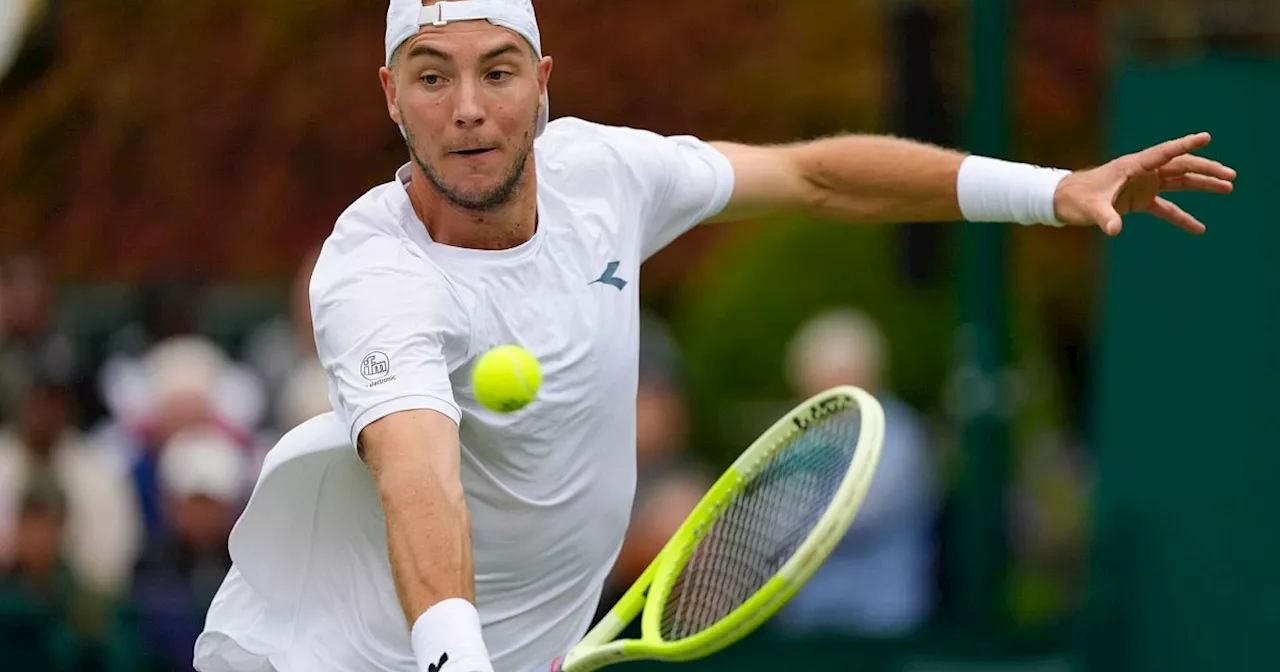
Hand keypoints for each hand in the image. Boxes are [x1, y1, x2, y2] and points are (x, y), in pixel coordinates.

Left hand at [1052, 132, 1236, 235]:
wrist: (1063, 201)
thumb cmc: (1076, 199)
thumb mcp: (1090, 209)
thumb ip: (1104, 218)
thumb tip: (1114, 230)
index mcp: (1133, 166)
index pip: (1164, 153)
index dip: (1184, 145)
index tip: (1205, 137)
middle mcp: (1142, 172)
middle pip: (1180, 166)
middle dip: (1206, 169)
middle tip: (1230, 175)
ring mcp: (1143, 185)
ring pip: (1179, 182)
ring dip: (1202, 184)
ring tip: (1227, 188)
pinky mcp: (1139, 200)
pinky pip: (1166, 207)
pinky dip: (1181, 216)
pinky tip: (1198, 228)